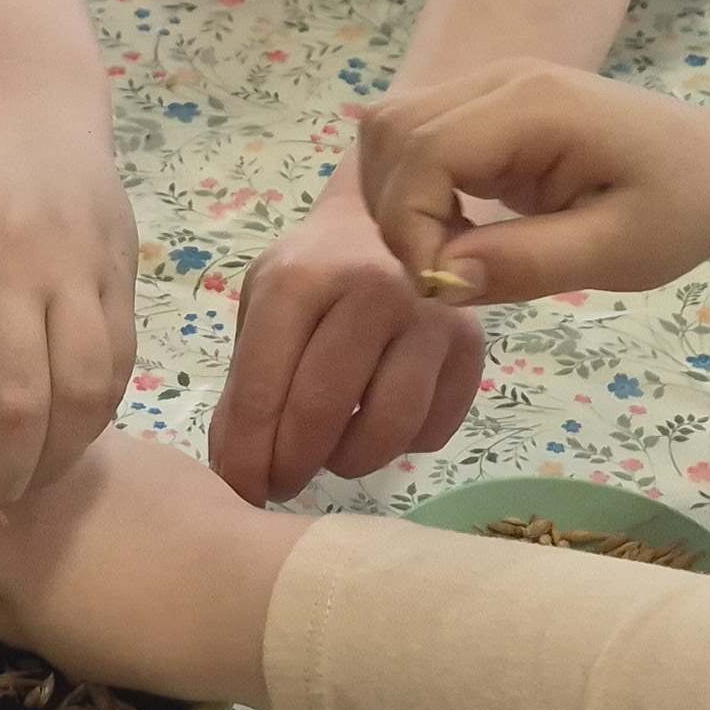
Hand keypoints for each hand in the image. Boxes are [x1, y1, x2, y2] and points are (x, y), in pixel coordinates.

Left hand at [0, 89, 139, 519]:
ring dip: (54, 460)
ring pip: (78, 392)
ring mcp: (71, 261)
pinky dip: (93, 417)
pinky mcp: (120, 264)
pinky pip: (116, 361)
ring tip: (29, 487)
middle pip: (11, 405)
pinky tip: (68, 439)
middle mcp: (2, 262)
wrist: (13, 99)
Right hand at [0, 429, 307, 709]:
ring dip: (22, 514)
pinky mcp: (139, 443)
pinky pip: (85, 467)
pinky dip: (76, 499)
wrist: (245, 591)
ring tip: (53, 560)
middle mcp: (26, 467)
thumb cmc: (134, 629)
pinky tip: (112, 539)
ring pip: (29, 472)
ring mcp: (86, 446)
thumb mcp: (48, 638)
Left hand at [209, 179, 485, 505]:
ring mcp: (429, 318)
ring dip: (349, 461)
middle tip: (281, 484)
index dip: (247, 455)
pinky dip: (401, 445)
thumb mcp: (265, 305)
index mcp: (301, 280)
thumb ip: (247, 383)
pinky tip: (379, 425)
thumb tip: (237, 469)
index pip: (264, 389)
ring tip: (330, 453)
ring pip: (388, 429)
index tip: (239, 491)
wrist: (391, 218)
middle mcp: (372, 292)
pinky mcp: (471, 346)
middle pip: (323, 413)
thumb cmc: (316, 269)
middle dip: (292, 467)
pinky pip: (433, 430)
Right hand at [356, 64, 709, 304]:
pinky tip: (453, 229)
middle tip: (448, 275)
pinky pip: (413, 137)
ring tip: (450, 253)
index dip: (412, 226)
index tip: (446, 285)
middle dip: (398, 214)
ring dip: (397, 199)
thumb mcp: (620, 252)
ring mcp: (490, 85)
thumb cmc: (684, 208)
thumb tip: (441, 279)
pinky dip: (411, 188)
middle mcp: (501, 78)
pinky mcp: (486, 106)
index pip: (424, 151)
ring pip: (389, 129)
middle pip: (393, 132)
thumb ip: (529, 264)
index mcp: (536, 104)